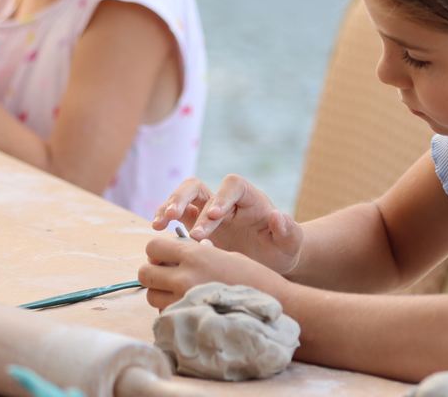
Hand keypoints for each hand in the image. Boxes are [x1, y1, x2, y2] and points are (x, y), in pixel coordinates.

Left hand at [138, 237, 289, 310]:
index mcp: (195, 254)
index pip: (153, 246)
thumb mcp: (225, 255)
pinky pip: (165, 315)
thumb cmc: (253, 277)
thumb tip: (176, 256)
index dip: (158, 251)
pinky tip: (191, 308)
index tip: (167, 256)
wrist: (273, 305)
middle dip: (153, 273)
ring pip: (151, 297)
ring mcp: (184, 301)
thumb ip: (197, 254)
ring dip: (161, 294)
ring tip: (182, 293)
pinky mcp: (187, 322)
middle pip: (144, 273)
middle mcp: (184, 277)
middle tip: (169, 275)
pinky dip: (172, 311)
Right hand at [151, 176, 302, 274]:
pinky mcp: (194, 225)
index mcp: (248, 199)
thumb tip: (277, 216)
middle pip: (199, 186)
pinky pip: (175, 216)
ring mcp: (206, 211)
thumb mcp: (290, 243)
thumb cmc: (281, 249)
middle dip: (185, 199)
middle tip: (174, 219)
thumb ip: (288, 231)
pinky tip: (157, 232)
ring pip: (183, 197)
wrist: (270, 261)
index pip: (232, 186)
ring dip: (169, 206)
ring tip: (159, 224)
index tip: (213, 216)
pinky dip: (164, 219)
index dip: (221, 197)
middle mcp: (224, 201)